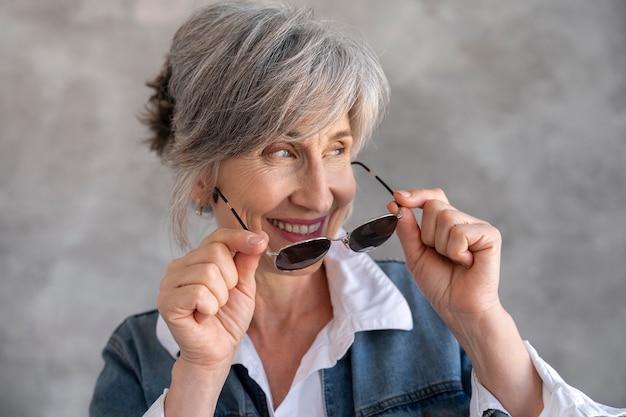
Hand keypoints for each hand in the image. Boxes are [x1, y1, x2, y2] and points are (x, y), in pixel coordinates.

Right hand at [157, 229, 267, 369]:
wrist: (217, 352)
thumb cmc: (228, 319)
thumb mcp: (244, 285)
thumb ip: (247, 260)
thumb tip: (259, 236)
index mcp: (196, 259)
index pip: (218, 236)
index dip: (240, 238)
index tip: (260, 243)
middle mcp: (179, 266)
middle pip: (215, 252)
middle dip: (231, 279)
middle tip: (223, 299)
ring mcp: (169, 283)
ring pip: (208, 273)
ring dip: (220, 297)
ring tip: (212, 309)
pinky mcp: (167, 302)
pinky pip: (198, 292)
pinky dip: (209, 307)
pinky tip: (203, 316)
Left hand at [389, 188, 501, 320]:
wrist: (457, 308)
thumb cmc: (440, 284)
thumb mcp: (414, 255)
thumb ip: (406, 230)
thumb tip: (397, 204)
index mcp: (445, 223)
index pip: (432, 197)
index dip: (416, 196)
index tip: (398, 199)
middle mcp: (462, 220)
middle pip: (433, 206)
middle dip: (427, 234)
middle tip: (440, 255)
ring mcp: (477, 226)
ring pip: (445, 217)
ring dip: (442, 246)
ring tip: (454, 261)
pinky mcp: (490, 235)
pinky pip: (460, 232)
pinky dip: (456, 251)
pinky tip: (466, 262)